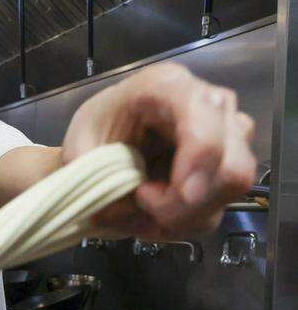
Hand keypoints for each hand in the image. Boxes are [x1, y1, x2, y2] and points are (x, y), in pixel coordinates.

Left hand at [61, 62, 255, 239]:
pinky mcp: (227, 163)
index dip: (199, 162)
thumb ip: (98, 175)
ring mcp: (226, 133)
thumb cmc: (93, 134)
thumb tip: (128, 203)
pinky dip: (184, 222)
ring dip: (184, 216)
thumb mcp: (78, 148)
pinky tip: (154, 218)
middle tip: (140, 205)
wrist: (100, 143)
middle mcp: (209, 104)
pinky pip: (220, 205)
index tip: (181, 195)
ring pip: (231, 189)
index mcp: (166, 86)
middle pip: (230, 165)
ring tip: (142, 215)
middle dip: (185, 204)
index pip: (204, 120)